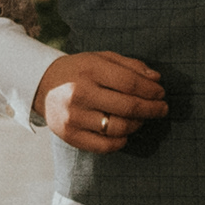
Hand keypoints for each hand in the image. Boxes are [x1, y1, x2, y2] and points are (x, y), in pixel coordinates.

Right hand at [34, 51, 169, 152]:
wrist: (42, 85)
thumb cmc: (80, 71)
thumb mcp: (101, 59)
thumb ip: (130, 66)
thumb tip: (156, 80)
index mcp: (89, 69)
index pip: (130, 83)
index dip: (151, 91)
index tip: (161, 93)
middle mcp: (79, 93)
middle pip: (128, 107)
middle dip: (152, 109)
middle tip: (162, 108)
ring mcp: (73, 116)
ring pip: (119, 128)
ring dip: (137, 124)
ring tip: (141, 118)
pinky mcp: (70, 135)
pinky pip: (105, 146)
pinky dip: (121, 141)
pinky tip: (125, 133)